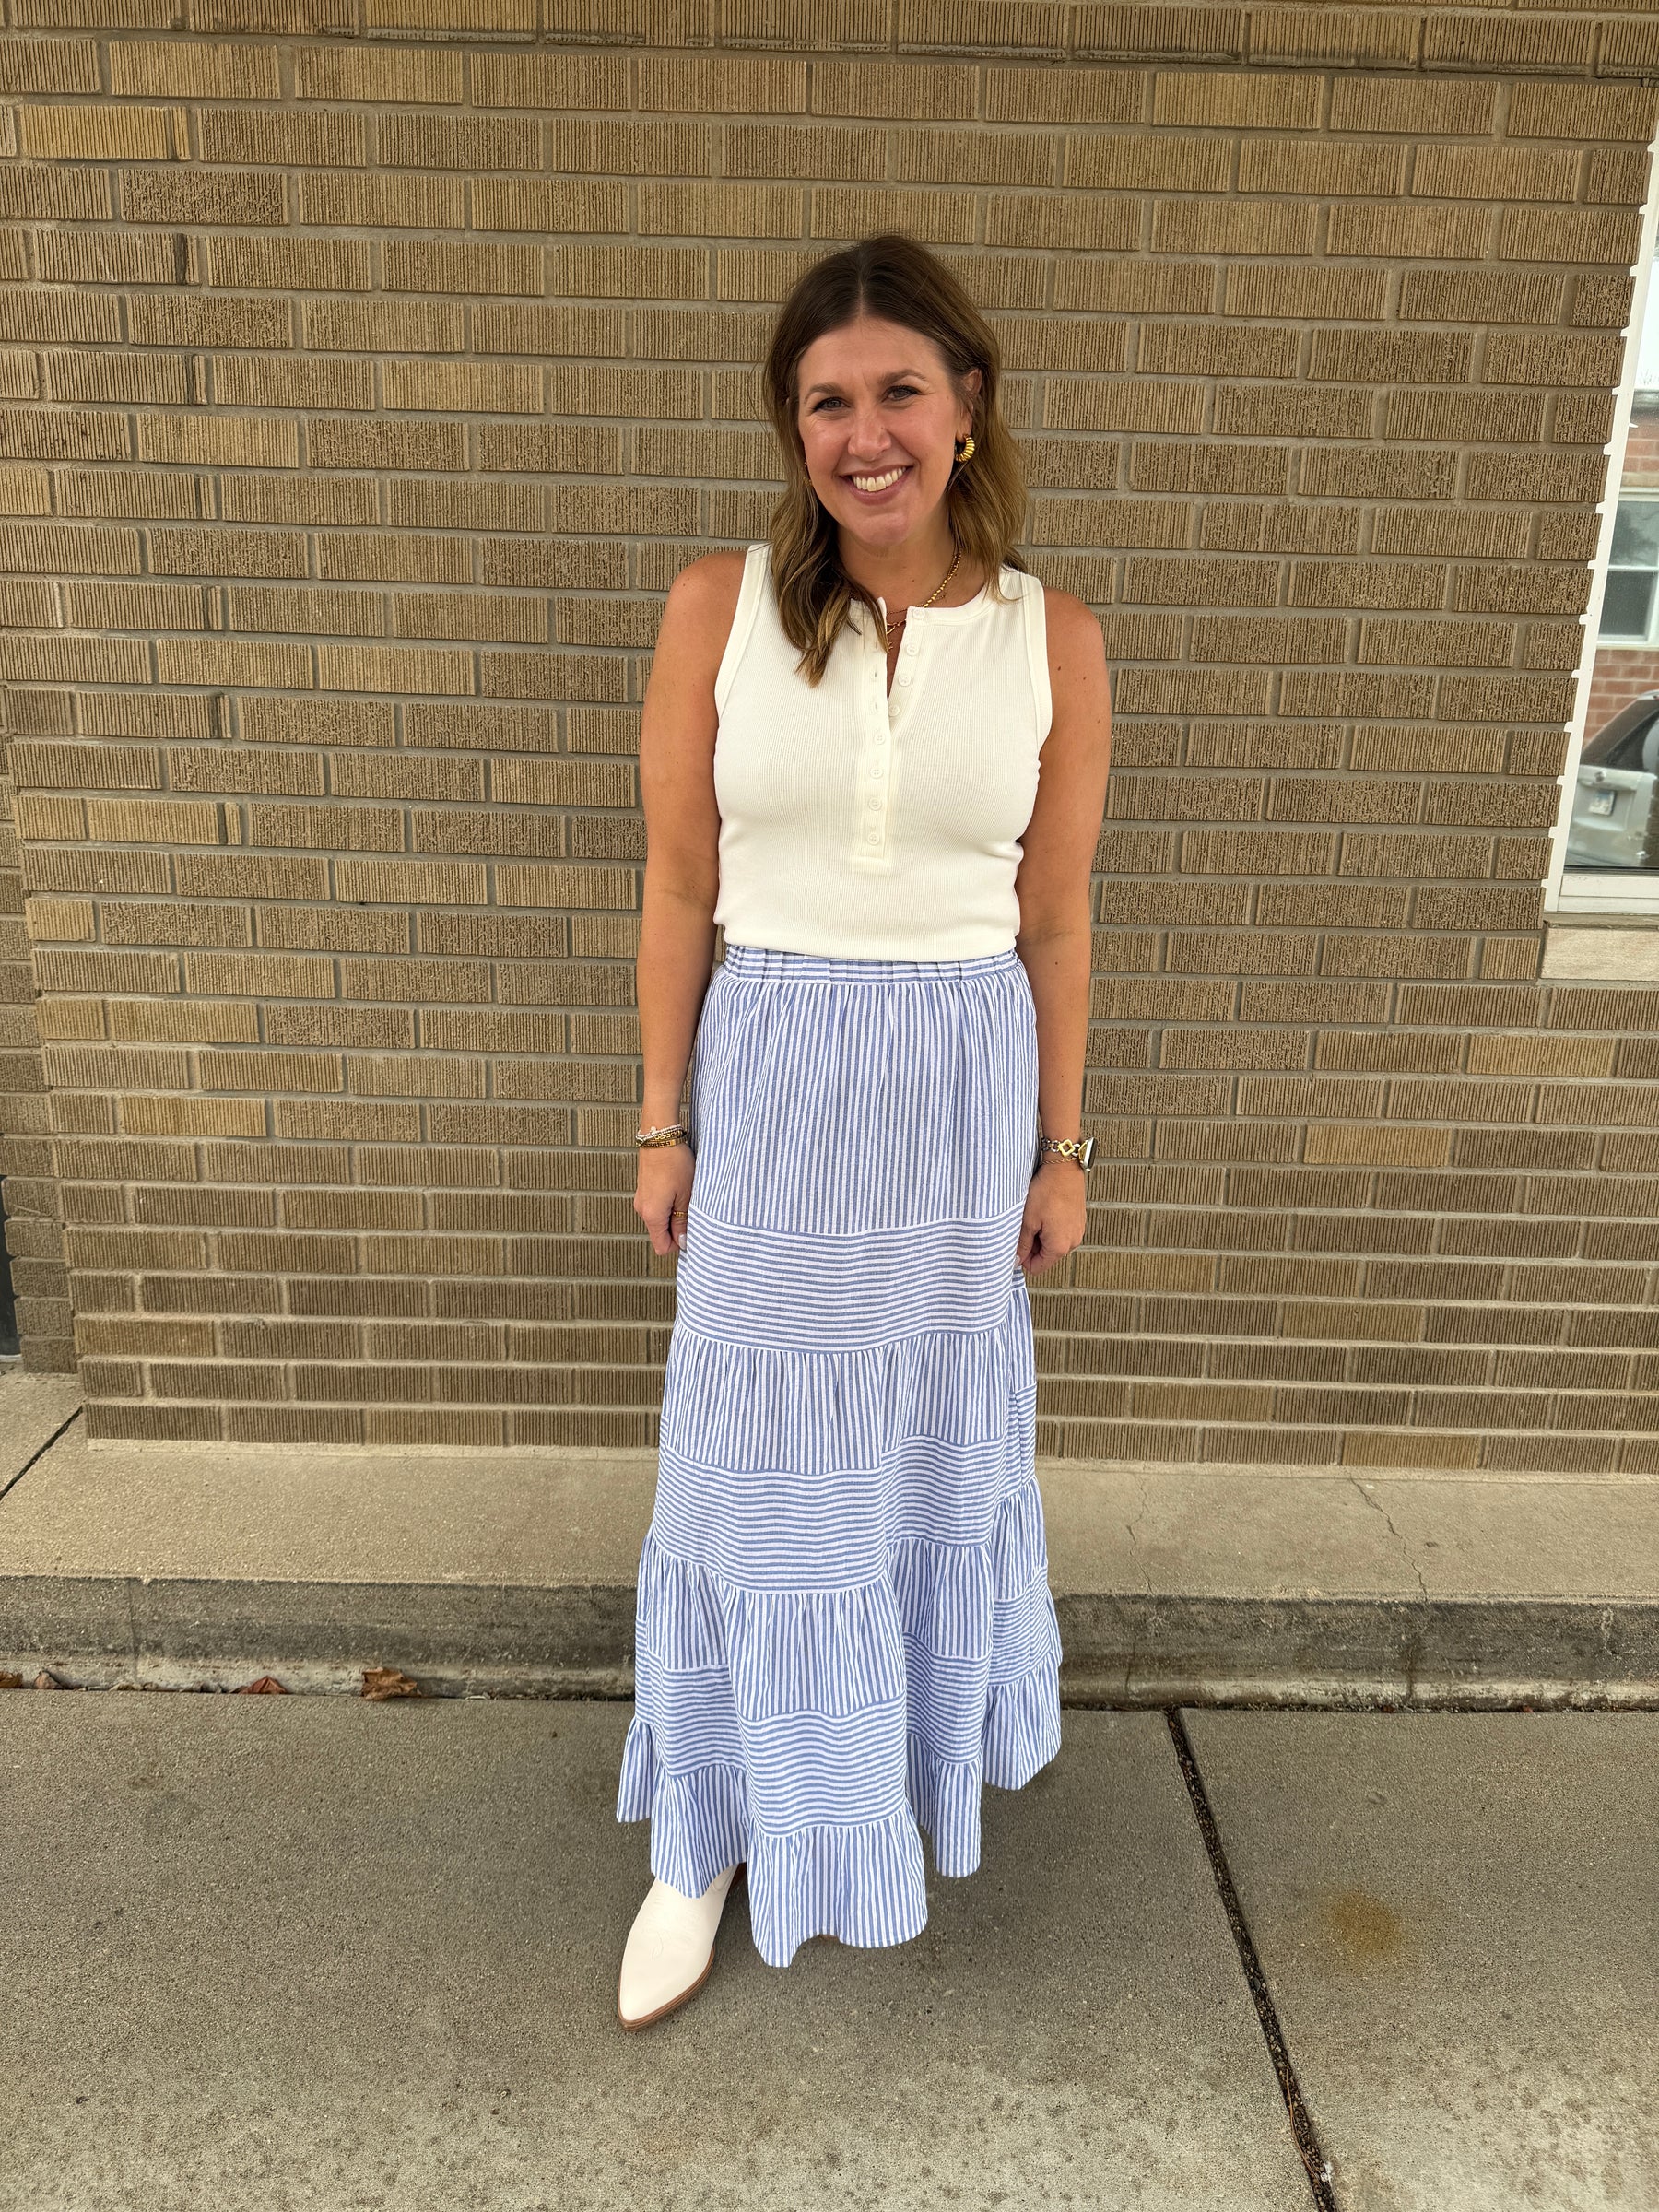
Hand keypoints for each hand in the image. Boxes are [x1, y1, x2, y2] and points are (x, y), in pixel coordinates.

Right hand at [635, 1143, 694, 1255]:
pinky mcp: (644, 1190)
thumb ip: (683, 1222)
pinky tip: (679, 1188)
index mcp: (652, 1215)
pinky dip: (669, 1203)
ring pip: (660, 1219)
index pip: (663, 1247)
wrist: (659, 1136)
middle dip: (678, 1228)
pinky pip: (657, 1206)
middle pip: (661, 1233)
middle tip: (692, 1208)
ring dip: (674, 1213)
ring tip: (686, 1195)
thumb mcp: (686, 1195)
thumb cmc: (674, 1164)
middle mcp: (643, 1210)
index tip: (692, 1228)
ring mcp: (642, 1199)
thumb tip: (683, 1241)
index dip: (679, 1243)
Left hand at [1017, 1157, 1087, 1279]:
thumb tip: (1017, 1260)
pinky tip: (1045, 1211)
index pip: (1038, 1267)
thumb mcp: (1028, 1220)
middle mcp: (1072, 1242)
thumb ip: (1022, 1244)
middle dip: (1033, 1245)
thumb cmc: (1047, 1192)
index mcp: (1060, 1246)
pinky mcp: (1078, 1221)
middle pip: (1046, 1256)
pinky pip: (1062, 1232)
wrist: (1064, 1169)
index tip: (1017, 1242)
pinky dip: (1051, 1226)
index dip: (1024, 1258)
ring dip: (1041, 1235)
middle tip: (1024, 1225)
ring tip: (1035, 1216)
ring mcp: (1078, 1231)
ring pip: (1053, 1243)